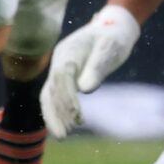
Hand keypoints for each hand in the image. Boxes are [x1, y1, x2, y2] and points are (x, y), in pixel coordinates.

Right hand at [40, 4, 141, 138]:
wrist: (112, 27)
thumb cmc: (114, 37)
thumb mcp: (111, 49)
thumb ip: (97, 68)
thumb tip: (85, 90)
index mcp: (69, 52)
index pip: (62, 77)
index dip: (68, 98)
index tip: (78, 117)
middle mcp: (59, 61)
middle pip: (51, 89)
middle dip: (56, 113)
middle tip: (64, 136)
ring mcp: (60, 68)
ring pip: (49, 94)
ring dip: (54, 116)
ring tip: (63, 136)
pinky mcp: (64, 76)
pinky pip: (55, 95)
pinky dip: (57, 110)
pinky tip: (64, 125)